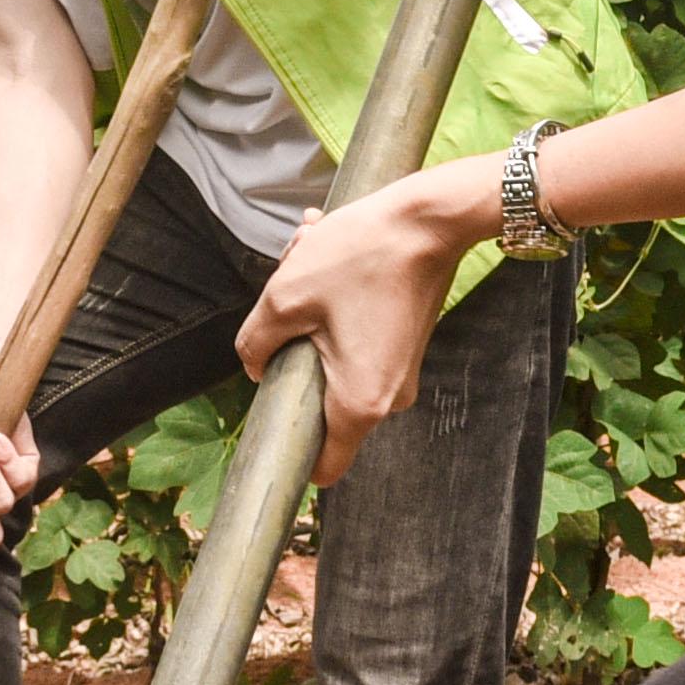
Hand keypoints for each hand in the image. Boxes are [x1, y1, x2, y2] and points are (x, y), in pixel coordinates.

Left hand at [239, 164, 487, 477]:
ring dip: (312, 317)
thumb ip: (255, 344)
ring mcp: (400, 374)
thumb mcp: (284, 296)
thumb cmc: (361, 255)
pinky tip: (332, 260)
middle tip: (289, 292)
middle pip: (320, 401)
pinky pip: (356, 344)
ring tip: (310, 259)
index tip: (271, 410)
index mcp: (359, 402)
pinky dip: (337, 308)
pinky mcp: (404, 348)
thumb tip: (255, 367)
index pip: (323, 466)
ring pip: (334, 362)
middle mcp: (388, 399)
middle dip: (294, 350)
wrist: (429, 218)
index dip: (290, 447)